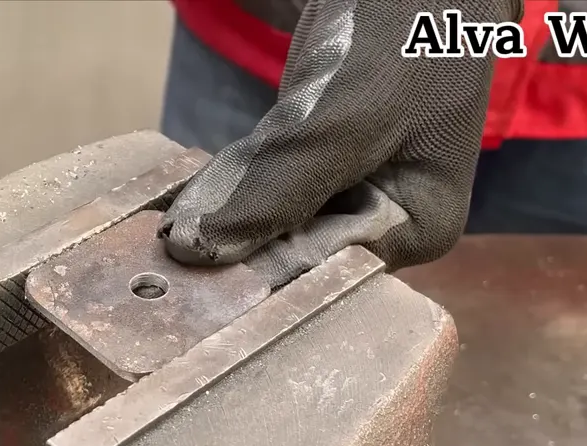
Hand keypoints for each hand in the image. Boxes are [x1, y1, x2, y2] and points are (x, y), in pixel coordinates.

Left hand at [160, 0, 522, 286]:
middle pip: (299, 252)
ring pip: (270, 220)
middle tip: (170, 251)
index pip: (329, 274)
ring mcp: (349, 185)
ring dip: (221, 219)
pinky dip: (225, 188)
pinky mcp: (314, 156)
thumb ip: (277, 190)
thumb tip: (200, 251)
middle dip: (236, 245)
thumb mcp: (343, 118)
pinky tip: (182, 201)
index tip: (196, 277)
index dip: (263, 273)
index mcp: (419, 227)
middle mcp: (386, 219)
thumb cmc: (401, 28)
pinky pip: (262, 185)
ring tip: (167, 231)